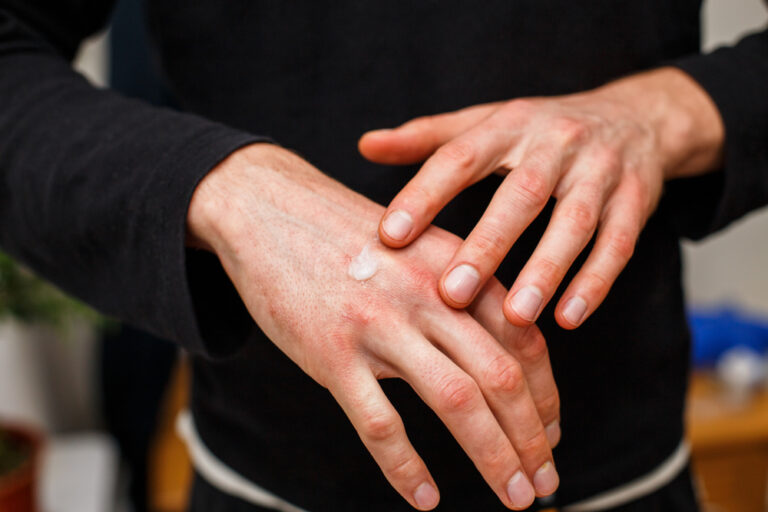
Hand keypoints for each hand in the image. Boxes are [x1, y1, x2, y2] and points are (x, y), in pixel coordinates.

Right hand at [187, 144, 560, 509]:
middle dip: (533, 439)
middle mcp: (429, 296)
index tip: (552, 434)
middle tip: (545, 483)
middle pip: (502, 377)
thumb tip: (498, 351)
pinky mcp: (332, 352)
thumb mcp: (418, 247)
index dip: (547, 397)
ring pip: (457, 402)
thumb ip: (460, 291)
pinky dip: (406, 468)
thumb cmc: (349, 235)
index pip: (524, 341)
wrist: (270, 208)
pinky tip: (425, 498)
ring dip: (494, 458)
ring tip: (514, 497)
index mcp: (456, 269)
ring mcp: (380, 324)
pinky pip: (380, 423)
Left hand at [360, 67, 723, 327]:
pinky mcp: (636, 199)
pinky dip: (595, 282)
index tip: (389, 237)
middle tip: (451, 294)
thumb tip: (365, 145)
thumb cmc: (540, 130)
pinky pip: (619, 243)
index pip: (460, 156)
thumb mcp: (486, 123)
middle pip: (522, 193)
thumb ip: (427, 138)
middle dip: (487, 245)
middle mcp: (557, 142)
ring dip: (547, 270)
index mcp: (508, 125)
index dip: (425, 195)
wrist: (635, 117)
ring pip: (575, 221)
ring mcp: (601, 170)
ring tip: (514, 318)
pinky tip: (567, 318)